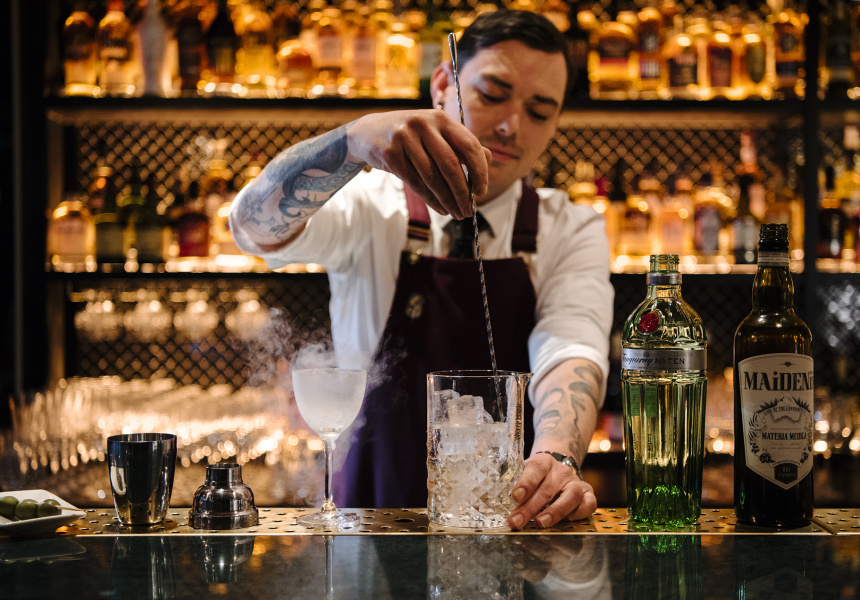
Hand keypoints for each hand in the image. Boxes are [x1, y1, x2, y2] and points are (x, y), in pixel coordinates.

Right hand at [346, 109, 490, 218]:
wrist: (368, 132)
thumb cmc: (410, 136)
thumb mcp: (435, 133)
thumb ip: (460, 144)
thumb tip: (488, 158)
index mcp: (441, 118)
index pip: (469, 145)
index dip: (479, 171)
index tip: (481, 192)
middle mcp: (424, 124)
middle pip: (450, 164)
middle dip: (462, 192)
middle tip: (469, 210)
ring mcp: (405, 137)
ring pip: (432, 176)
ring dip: (447, 199)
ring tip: (456, 213)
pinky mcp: (390, 153)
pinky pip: (415, 183)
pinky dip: (430, 199)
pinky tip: (440, 209)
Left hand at [507, 453, 596, 529]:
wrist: (558, 470)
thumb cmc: (535, 476)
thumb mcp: (520, 473)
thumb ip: (504, 483)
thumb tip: (480, 497)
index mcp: (543, 462)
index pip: (534, 470)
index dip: (525, 483)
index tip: (514, 497)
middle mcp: (561, 471)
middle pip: (547, 489)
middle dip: (529, 508)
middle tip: (516, 522)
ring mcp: (576, 482)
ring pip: (570, 497)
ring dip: (554, 512)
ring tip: (540, 523)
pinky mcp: (588, 494)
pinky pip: (588, 505)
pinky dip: (578, 514)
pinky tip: (564, 522)